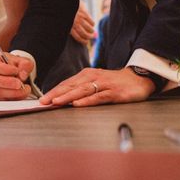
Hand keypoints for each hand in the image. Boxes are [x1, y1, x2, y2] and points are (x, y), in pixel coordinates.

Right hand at [0, 51, 32, 99]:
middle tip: (20, 83)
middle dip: (7, 83)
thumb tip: (23, 74)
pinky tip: (21, 94)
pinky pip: (1, 99)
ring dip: (12, 92)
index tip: (16, 71)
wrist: (11, 70)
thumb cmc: (12, 63)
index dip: (5, 69)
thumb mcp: (21, 59)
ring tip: (24, 89)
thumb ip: (24, 64)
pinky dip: (13, 98)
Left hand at [40, 67, 154, 106]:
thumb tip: (63, 98)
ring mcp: (103, 84)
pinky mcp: (114, 92)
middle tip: (43, 102)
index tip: (42, 99)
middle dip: (56, 94)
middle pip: (71, 86)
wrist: (137, 78)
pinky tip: (78, 104)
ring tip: (56, 102)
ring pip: (82, 90)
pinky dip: (87, 101)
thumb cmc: (113, 82)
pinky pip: (98, 97)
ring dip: (68, 96)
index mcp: (86, 75)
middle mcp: (93, 77)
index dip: (54, 91)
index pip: (67, 83)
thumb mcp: (96, 83)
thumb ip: (81, 89)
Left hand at [70, 2, 95, 44]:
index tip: (86, 42)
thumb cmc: (69, 15)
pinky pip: (91, 21)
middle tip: (91, 37)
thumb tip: (80, 37)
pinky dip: (93, 24)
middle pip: (84, 34)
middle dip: (89, 37)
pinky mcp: (84, 13)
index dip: (83, 41)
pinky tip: (92, 24)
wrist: (68, 4)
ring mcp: (80, 18)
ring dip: (92, 31)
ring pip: (89, 28)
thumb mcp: (68, 24)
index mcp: (70, 28)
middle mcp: (75, 24)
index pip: (78, 37)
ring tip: (92, 31)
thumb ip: (72, 30)